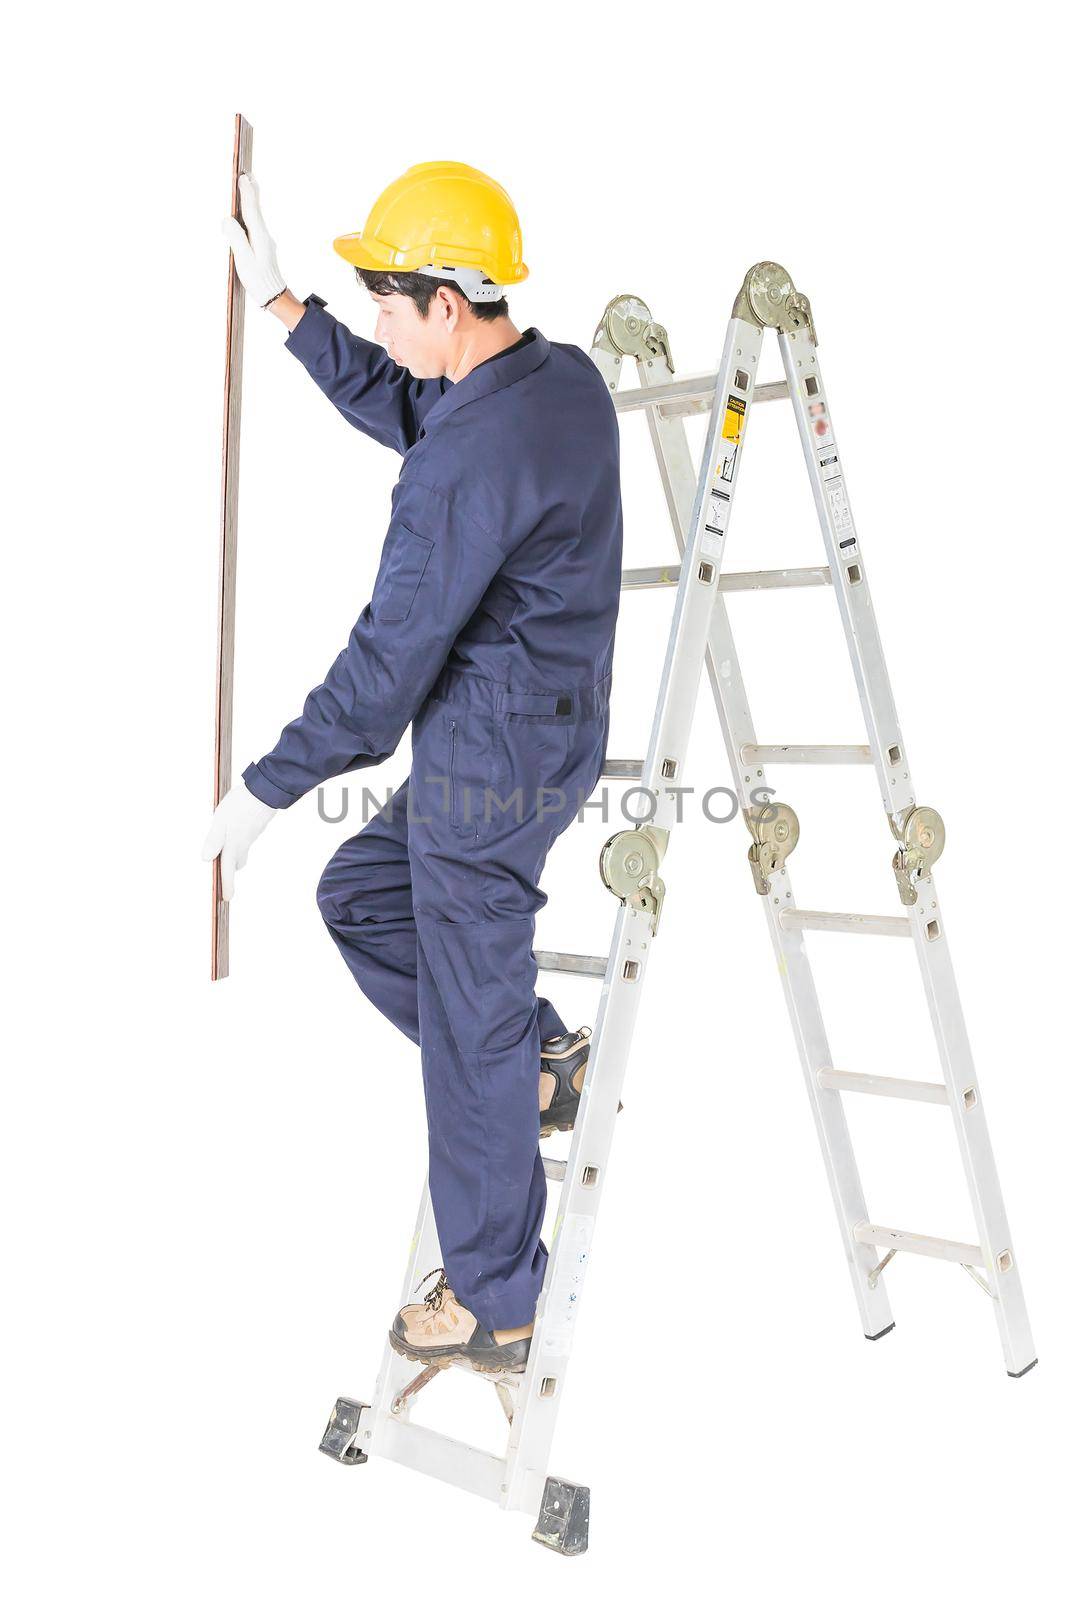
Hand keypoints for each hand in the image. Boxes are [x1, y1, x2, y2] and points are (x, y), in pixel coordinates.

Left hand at [202, 782, 275, 899]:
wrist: (265, 791)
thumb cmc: (241, 805)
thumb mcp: (221, 821)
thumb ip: (213, 840)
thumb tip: (205, 859)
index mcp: (234, 845)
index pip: (228, 870)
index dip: (226, 885)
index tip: (227, 898)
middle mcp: (244, 843)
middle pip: (237, 862)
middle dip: (230, 869)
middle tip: (223, 872)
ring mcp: (251, 834)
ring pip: (242, 849)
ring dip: (234, 853)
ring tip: (224, 846)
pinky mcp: (255, 826)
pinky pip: (246, 838)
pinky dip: (238, 839)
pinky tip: (235, 827)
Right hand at [222, 173, 287, 307]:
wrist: (274, 295)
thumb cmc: (258, 280)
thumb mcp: (244, 260)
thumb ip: (236, 238)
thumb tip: (227, 220)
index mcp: (259, 237)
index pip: (251, 210)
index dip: (246, 193)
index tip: (242, 178)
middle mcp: (264, 236)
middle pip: (257, 209)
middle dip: (252, 191)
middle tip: (249, 174)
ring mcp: (265, 241)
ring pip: (257, 216)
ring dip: (252, 200)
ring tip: (249, 187)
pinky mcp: (264, 246)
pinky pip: (256, 225)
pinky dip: (252, 213)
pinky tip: (249, 212)